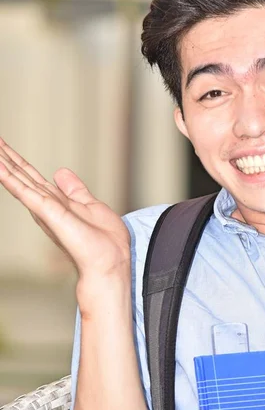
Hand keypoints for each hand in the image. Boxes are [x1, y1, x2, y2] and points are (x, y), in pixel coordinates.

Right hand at [0, 138, 130, 303]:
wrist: (110, 263)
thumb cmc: (104, 243)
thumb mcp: (91, 205)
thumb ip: (74, 189)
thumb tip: (60, 172)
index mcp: (56, 202)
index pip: (32, 177)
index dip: (18, 161)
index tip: (4, 146)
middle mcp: (46, 205)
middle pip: (22, 176)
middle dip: (6, 158)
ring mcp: (45, 209)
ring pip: (20, 181)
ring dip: (4, 164)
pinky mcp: (49, 213)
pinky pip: (26, 192)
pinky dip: (11, 179)